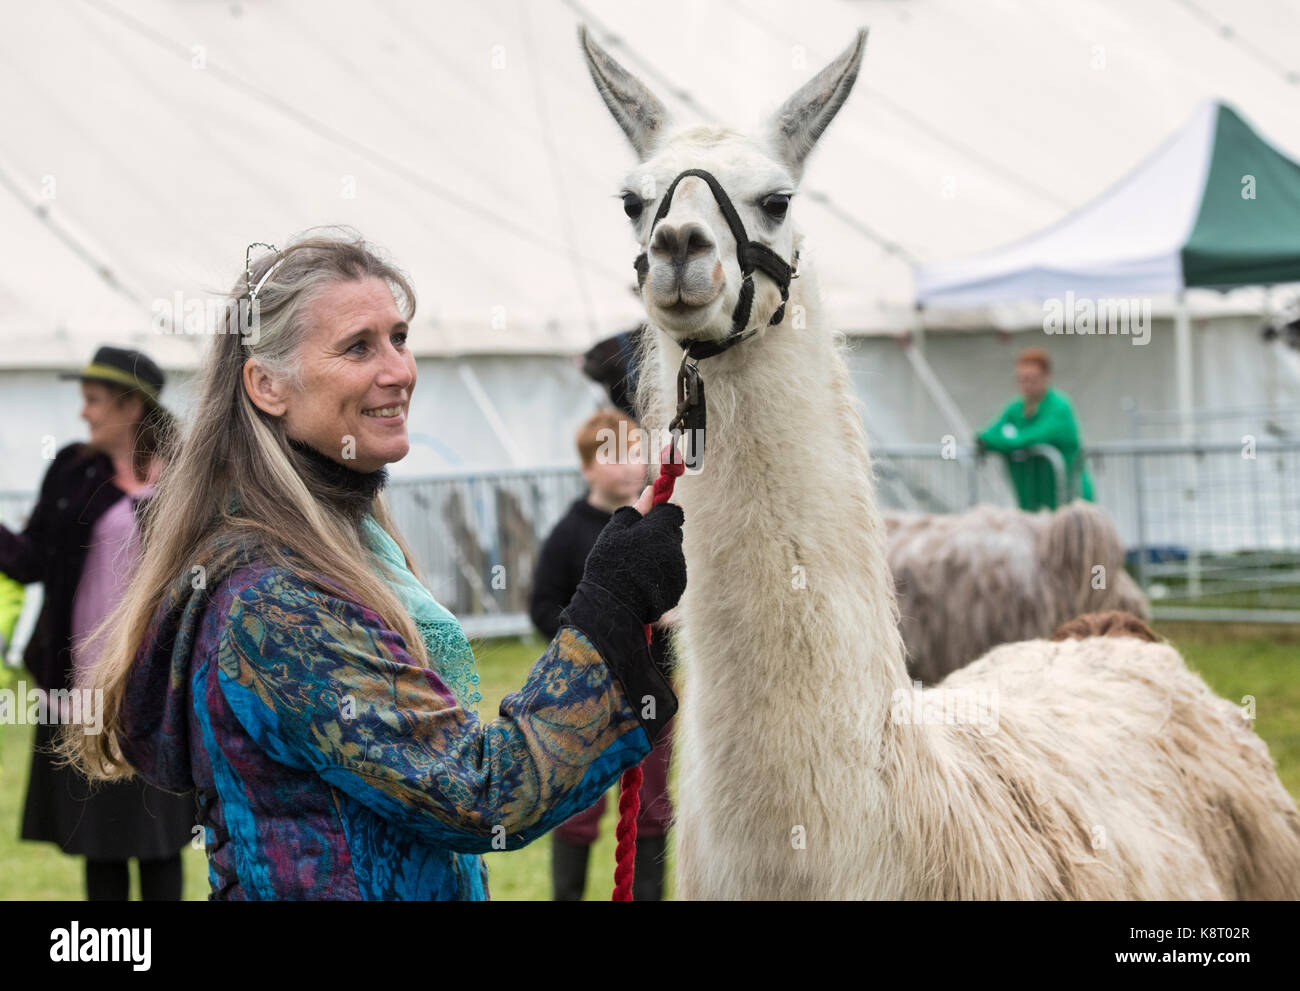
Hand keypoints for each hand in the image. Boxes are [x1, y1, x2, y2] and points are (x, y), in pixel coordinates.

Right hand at [579, 486, 685, 625]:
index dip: (663, 511)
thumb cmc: (609, 563)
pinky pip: (674, 571)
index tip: (651, 516)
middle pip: (674, 532)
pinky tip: (644, 579)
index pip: (674, 511)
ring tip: (638, 565)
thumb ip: (636, 510)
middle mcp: (675, 548)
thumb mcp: (615, 532)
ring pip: (674, 552)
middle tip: (638, 544)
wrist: (612, 605)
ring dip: (661, 552)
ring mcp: (679, 569)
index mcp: (660, 530)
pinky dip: (663, 571)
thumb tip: (650, 491)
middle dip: (660, 533)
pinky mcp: (679, 586)